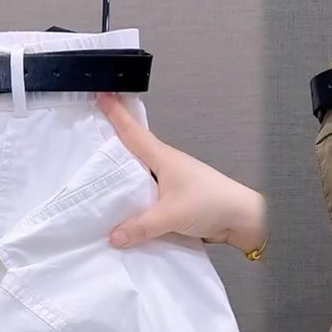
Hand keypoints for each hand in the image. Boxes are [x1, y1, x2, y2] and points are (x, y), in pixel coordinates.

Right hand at [96, 93, 266, 253]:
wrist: (243, 219)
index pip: (133, 132)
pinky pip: (150, 198)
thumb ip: (140, 227)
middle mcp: (166, 166)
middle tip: (89, 142)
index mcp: (163, 158)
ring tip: (100, 183)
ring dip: (124, 179)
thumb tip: (114, 236)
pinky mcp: (177, 201)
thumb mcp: (170, 215)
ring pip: (141, 177)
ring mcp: (172, 183)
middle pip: (133, 153)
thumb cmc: (212, 203)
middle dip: (112, 147)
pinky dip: (138, 201)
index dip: (116, 113)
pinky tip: (127, 212)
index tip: (100, 95)